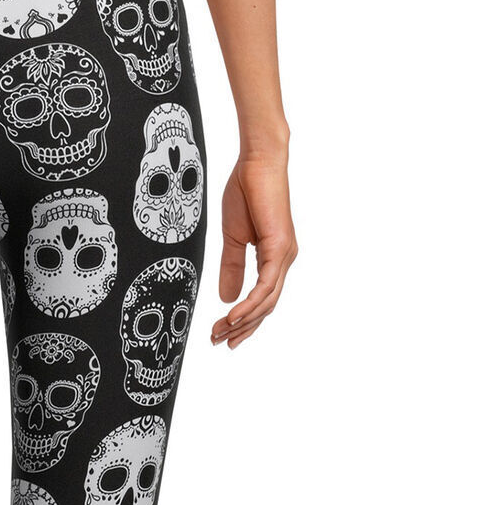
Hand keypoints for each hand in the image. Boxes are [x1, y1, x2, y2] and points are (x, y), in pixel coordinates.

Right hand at [211, 151, 297, 348]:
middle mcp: (283, 260)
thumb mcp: (232, 238)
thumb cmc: (246, 192)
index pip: (261, 299)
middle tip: (219, 342)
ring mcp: (284, 255)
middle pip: (266, 307)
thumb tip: (227, 298)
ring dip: (244, 321)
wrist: (257, 163)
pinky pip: (266, 286)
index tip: (223, 334)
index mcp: (274, 258)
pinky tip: (234, 315)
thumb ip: (231, 267)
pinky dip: (250, 303)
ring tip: (222, 332)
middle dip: (242, 328)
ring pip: (267, 301)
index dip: (243, 320)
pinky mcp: (280, 248)